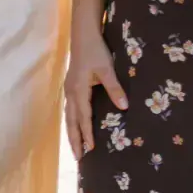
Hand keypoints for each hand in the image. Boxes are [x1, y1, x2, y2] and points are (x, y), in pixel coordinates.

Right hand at [62, 23, 126, 157]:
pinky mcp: (70, 86)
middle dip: (75, 139)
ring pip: (68, 116)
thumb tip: (124, 108)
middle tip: (79, 158)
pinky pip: (69, 109)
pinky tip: (74, 125)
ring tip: (75, 147)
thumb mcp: (107, 69)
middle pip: (71, 121)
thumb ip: (115, 89)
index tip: (92, 149)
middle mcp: (70, 92)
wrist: (82, 35)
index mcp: (78, 90)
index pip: (84, 117)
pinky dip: (71, 121)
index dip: (87, 133)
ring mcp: (68, 89)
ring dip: (72, 133)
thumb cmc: (95, 51)